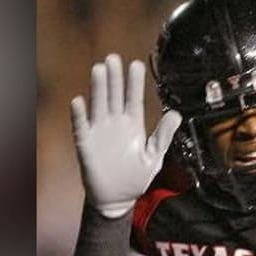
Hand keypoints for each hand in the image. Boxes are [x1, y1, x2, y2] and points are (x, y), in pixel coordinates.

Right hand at [71, 53, 181, 217]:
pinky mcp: (86, 144)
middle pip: (114, 96)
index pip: (134, 99)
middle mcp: (116, 124)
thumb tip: (176, 114)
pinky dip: (80, 115)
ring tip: (99, 69)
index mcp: (133, 125)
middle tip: (114, 58)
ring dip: (98, 88)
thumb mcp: (154, 156)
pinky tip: (79, 102)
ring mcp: (100, 132)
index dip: (135, 83)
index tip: (136, 64)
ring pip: (99, 105)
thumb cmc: (137, 176)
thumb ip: (163, 135)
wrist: (118, 197)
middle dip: (115, 78)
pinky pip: (81, 127)